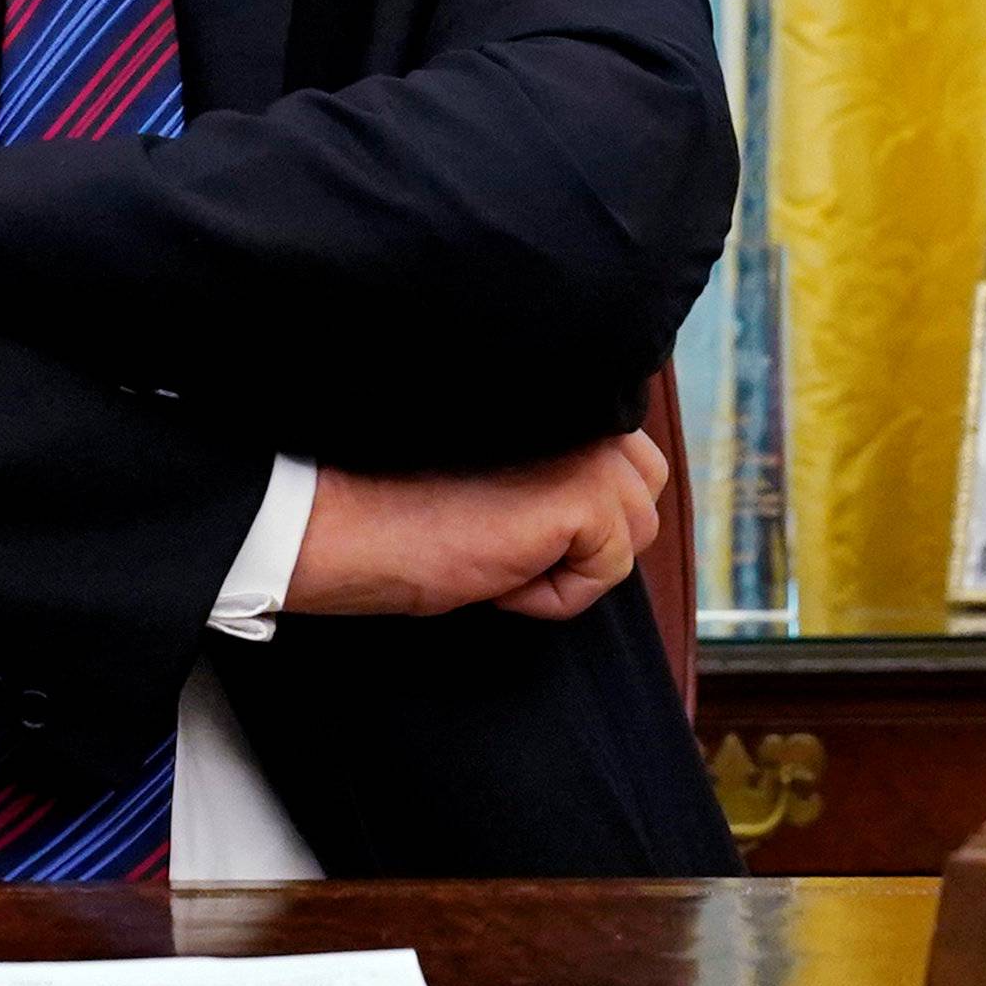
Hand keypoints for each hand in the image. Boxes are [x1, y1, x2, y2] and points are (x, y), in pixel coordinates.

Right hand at [285, 430, 667, 622]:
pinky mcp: (583, 498)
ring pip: (633, 530)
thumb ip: (544, 453)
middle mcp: (575, 407)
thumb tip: (595, 502)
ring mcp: (587, 449)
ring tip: (500, 555)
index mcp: (549, 390)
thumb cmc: (388, 497)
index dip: (574, 499)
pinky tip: (496, 576)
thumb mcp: (486, 462)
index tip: (505, 519)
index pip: (618, 445)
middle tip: (515, 544)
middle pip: (643, 481)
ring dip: (572, 562)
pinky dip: (554, 595)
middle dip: (593, 527)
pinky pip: (607, 568)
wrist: (342, 518)